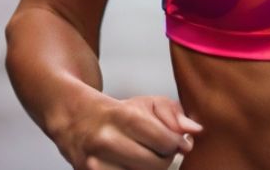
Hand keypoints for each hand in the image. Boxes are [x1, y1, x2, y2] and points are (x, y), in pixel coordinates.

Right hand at [54, 93, 202, 169]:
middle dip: (164, 159)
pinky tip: (130, 165)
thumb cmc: (117, 113)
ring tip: (142, 159)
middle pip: (155, 165)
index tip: (177, 143)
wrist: (74, 121)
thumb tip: (195, 132)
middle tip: (159, 151)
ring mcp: (94, 164)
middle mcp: (105, 140)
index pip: (164, 141)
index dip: (177, 144)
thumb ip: (174, 115)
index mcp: (121, 116)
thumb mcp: (146, 104)